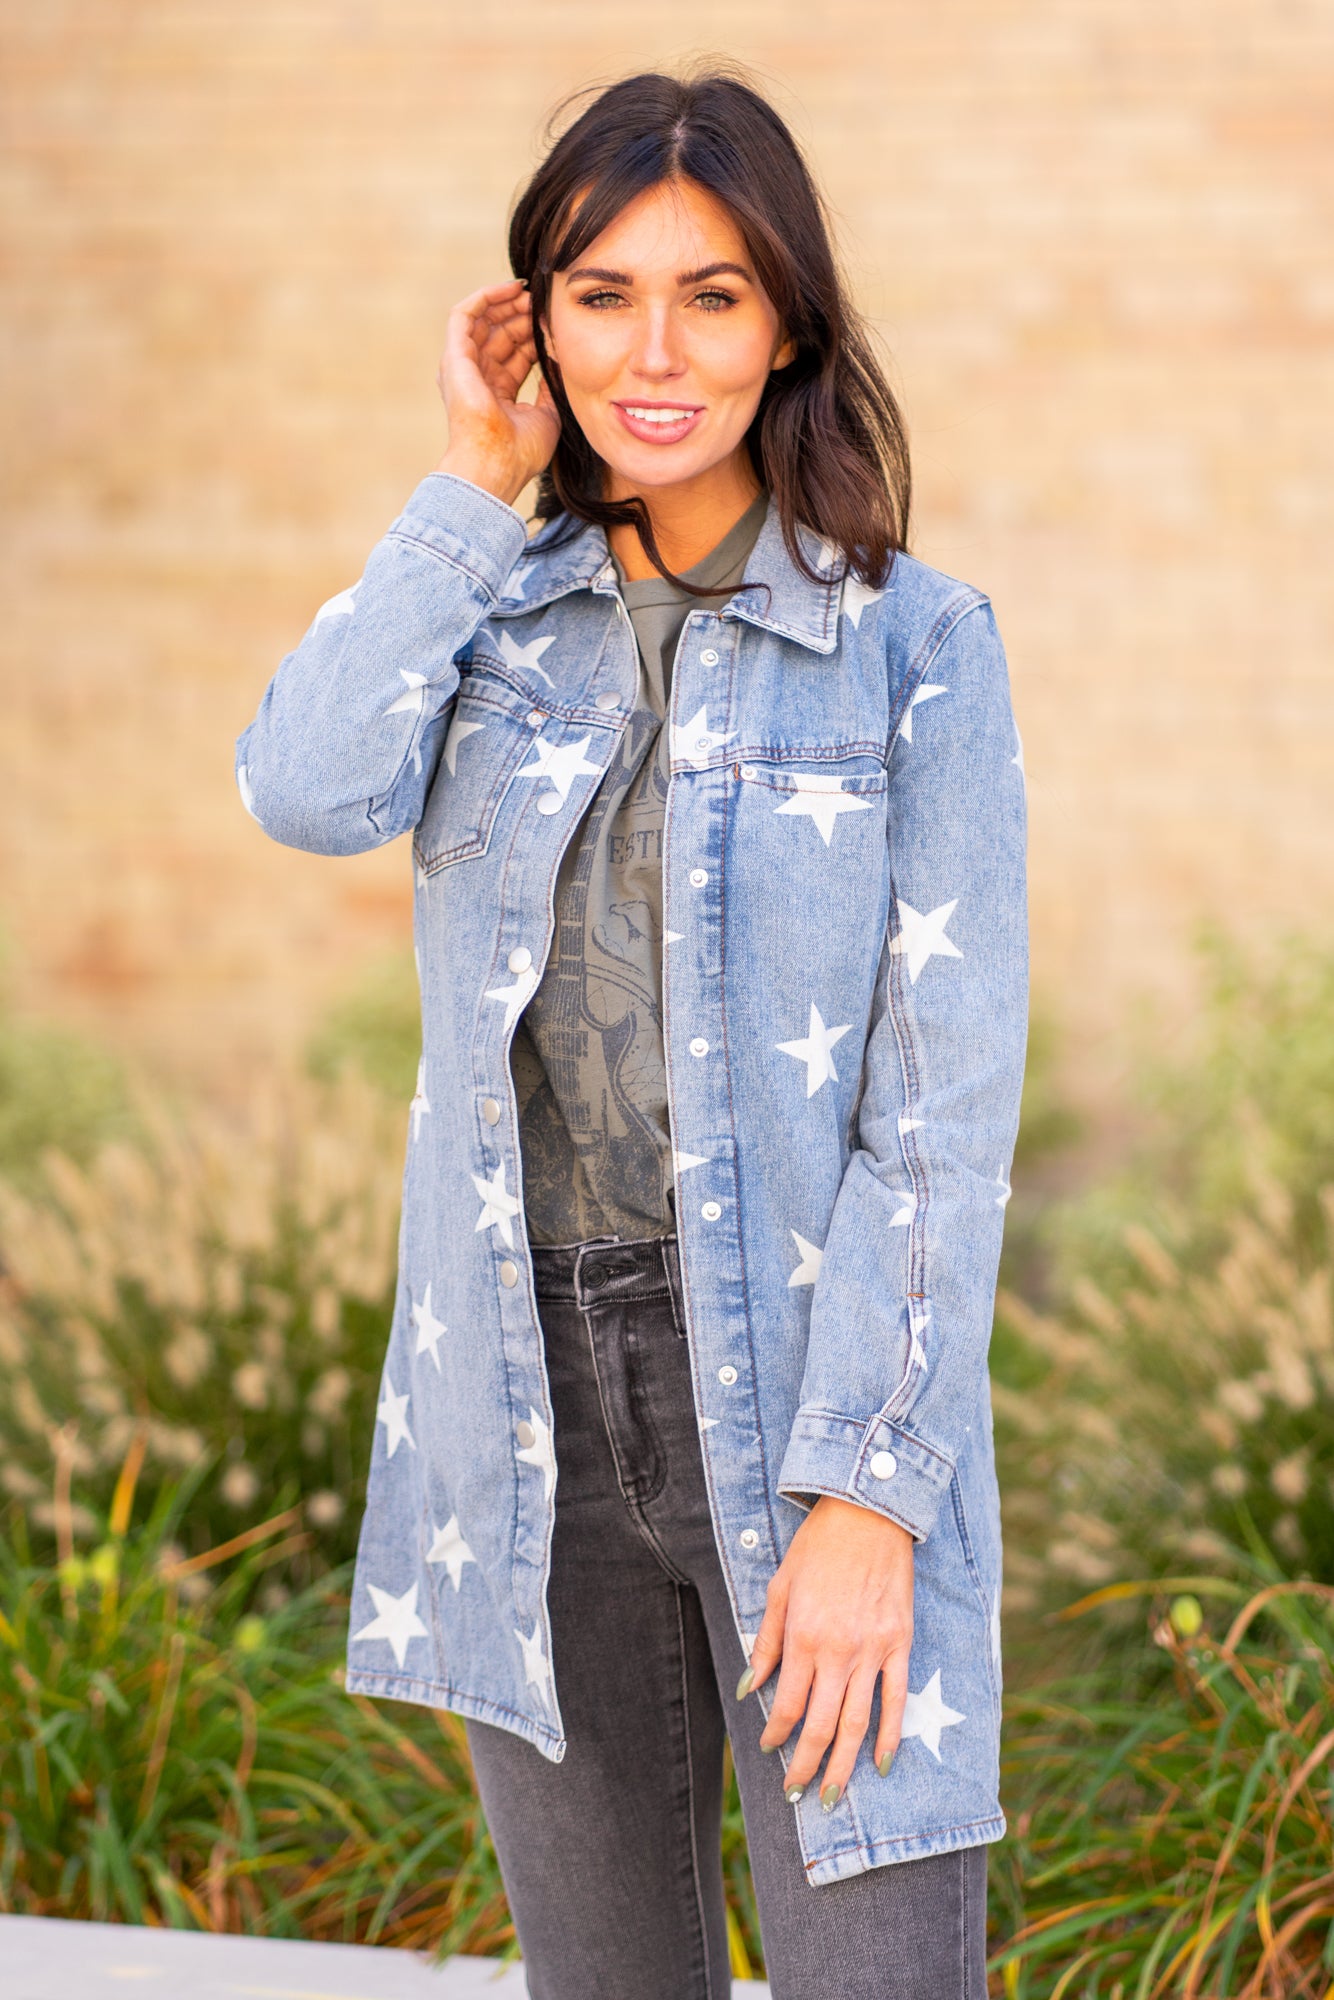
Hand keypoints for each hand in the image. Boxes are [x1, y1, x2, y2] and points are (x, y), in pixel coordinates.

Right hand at [433, 280, 560, 506]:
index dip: (535, 334)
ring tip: (531, 293)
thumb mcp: (547, 414)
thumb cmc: (520, 452)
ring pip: (482, 320)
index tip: (556, 322)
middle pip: (499, 334)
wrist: (496, 464)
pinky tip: (510, 289)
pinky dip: (485, 297)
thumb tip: (558, 363)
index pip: (515, 354)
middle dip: (522, 315)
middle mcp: (476, 379)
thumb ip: (550, 387)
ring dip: (507, 303)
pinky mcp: (454, 358)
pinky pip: (463, 315)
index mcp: (496, 394)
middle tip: (545, 302)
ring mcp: (462, 368)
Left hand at [741, 1495, 913, 1808]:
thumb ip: (766, 1642)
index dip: (776, 1735)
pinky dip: (890, 1735)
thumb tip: (748, 1687)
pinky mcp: (901, 1643)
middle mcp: (837, 1651)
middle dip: (805, 1766)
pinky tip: (882, 1764)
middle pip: (819, 1725)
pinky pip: (896, 1699)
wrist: (868, 1513)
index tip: (768, 1751)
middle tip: (796, 1795)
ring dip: (843, 1765)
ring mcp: (872, 1650)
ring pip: (856, 1723)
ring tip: (832, 1796)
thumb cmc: (818, 1547)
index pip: (786, 1704)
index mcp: (802, 1636)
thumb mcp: (780, 1587)